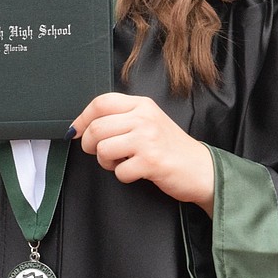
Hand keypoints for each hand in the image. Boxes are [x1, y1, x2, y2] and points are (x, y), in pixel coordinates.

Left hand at [70, 93, 213, 216]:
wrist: (202, 168)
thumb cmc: (171, 148)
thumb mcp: (149, 122)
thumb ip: (121, 118)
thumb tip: (82, 125)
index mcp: (142, 105)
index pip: (101, 102)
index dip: (82, 118)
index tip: (76, 131)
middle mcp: (144, 118)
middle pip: (96, 127)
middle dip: (89, 145)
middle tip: (99, 153)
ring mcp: (148, 139)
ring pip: (102, 149)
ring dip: (106, 162)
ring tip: (121, 162)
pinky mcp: (151, 161)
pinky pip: (119, 171)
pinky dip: (123, 176)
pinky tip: (136, 172)